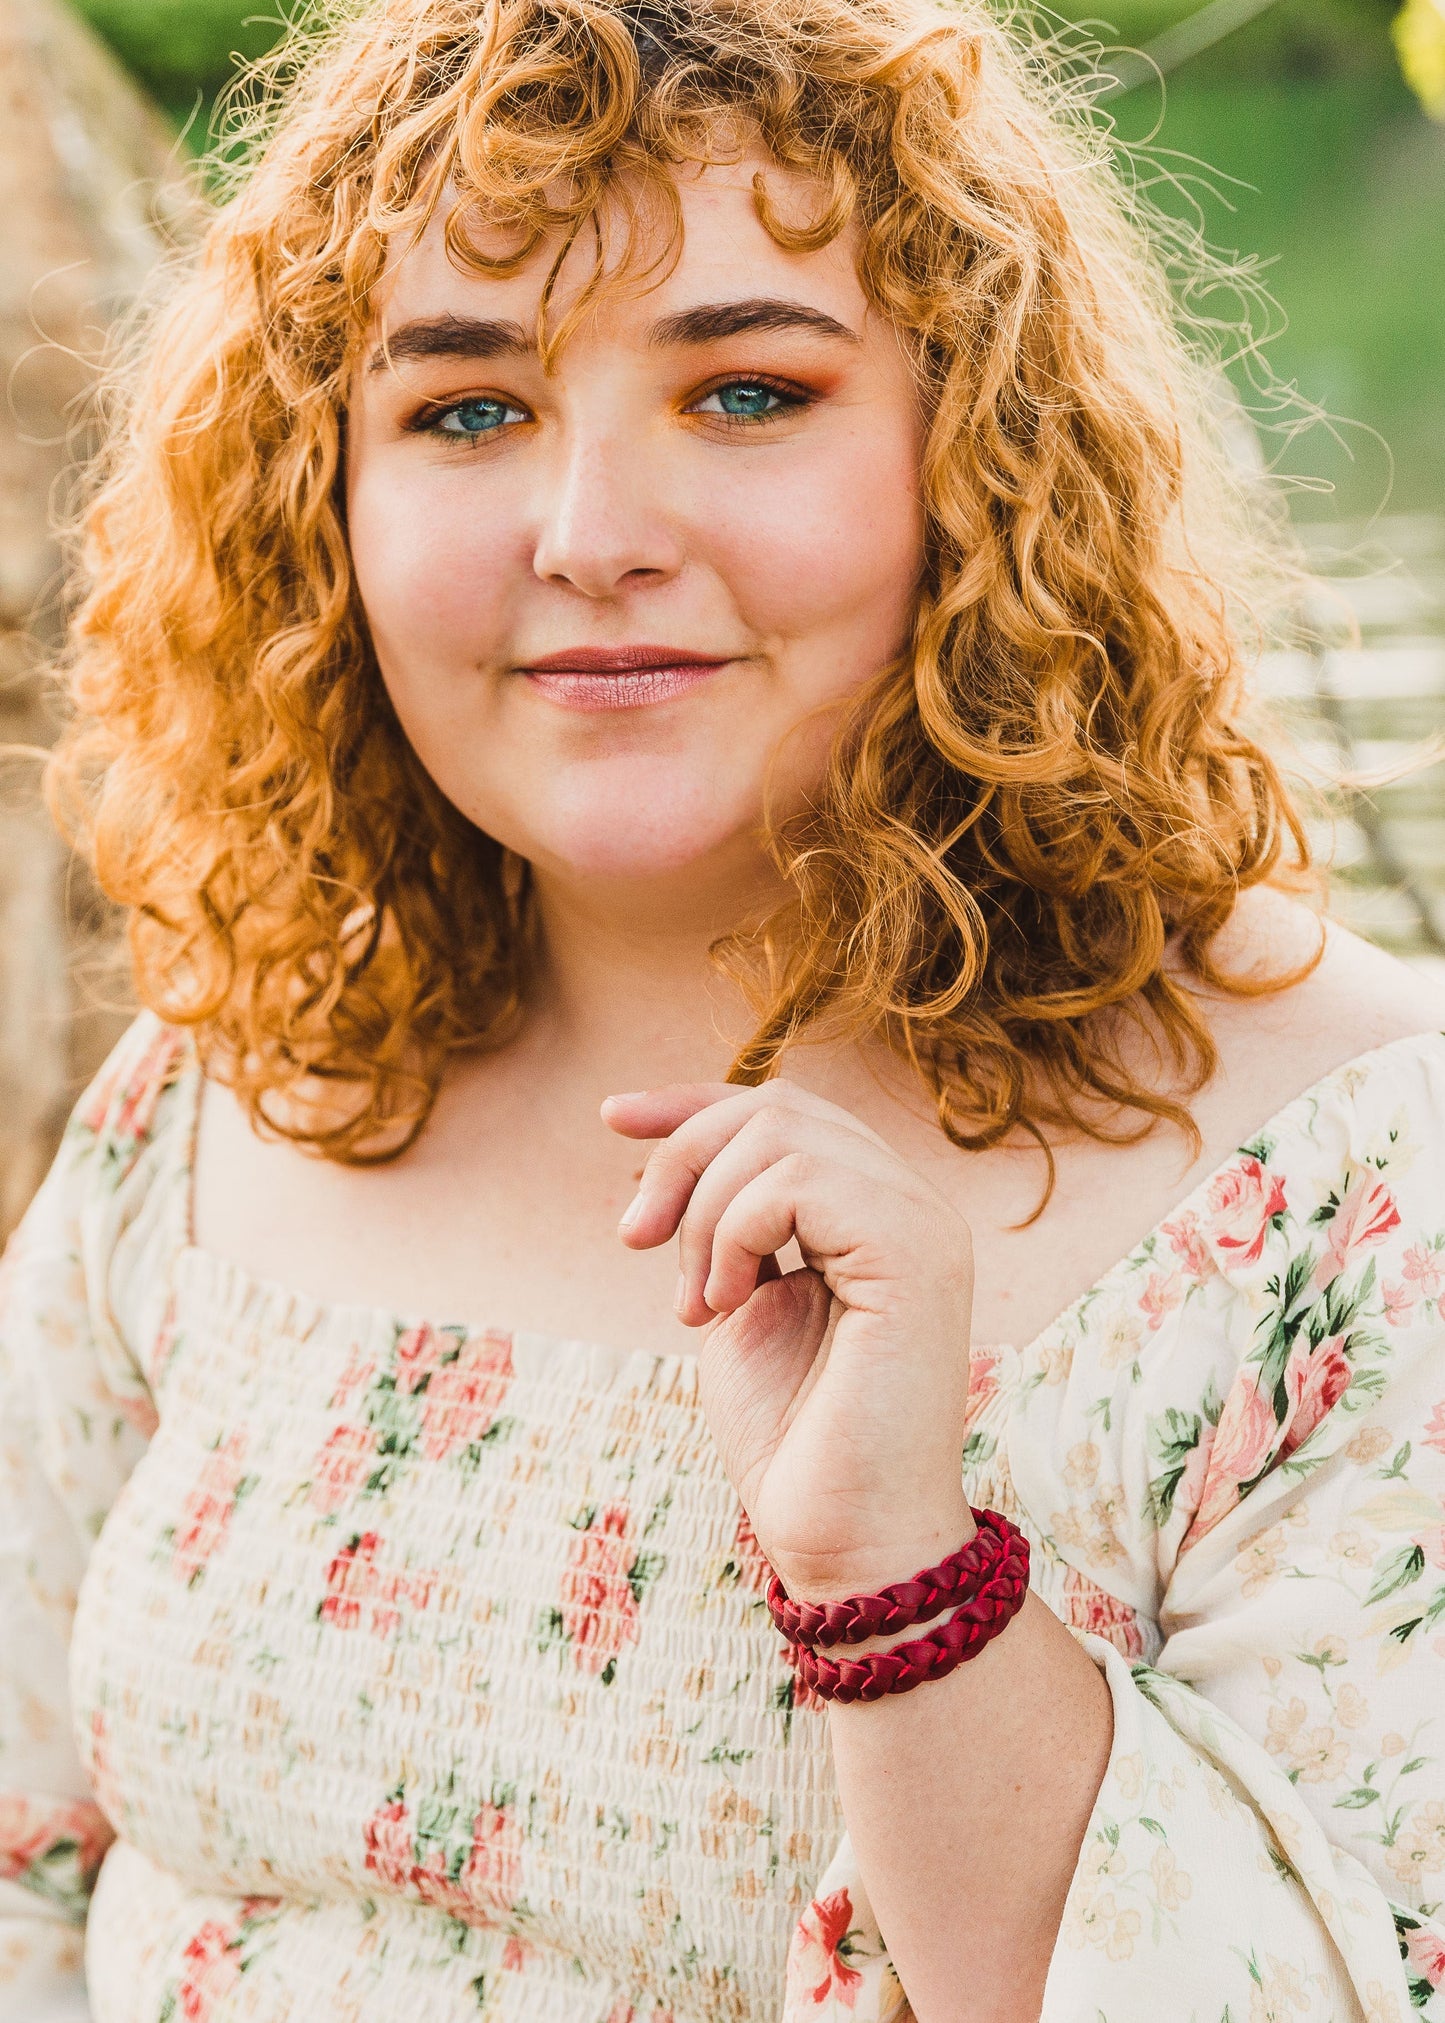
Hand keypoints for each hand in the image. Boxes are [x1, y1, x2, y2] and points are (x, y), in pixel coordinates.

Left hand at [602, 1080, 976, 1603]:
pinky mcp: (914, 1252)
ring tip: (697, 1299)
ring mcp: (921, 1223)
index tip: (613, 1117)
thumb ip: (724, 1227)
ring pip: (780, 1131)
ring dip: (703, 1210)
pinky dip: (734, 1231)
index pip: (786, 1111)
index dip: (693, 1102)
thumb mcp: (739, 1303)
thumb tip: (661, 1144)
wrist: (844, 1539)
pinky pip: (796, 1180)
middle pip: (776, 1105)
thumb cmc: (793, 1442)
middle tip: (634, 1239)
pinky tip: (726, 1303)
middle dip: (682, 1155)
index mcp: (876, 1213)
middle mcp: (912, 1204)